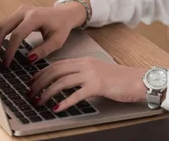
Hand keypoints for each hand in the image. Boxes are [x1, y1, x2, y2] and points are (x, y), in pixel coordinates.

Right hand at [0, 0, 87, 66]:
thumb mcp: (57, 40)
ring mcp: (19, 11)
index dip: (10, 50)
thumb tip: (28, 59)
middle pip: (3, 27)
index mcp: (35, 17)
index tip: (6, 63)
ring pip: (0, 25)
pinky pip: (3, 25)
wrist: (64, 14)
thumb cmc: (62, 27)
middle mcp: (24, 12)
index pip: (17, 34)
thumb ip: (43, 50)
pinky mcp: (17, 14)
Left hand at [27, 57, 147, 111]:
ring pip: (62, 81)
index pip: (57, 64)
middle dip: (39, 82)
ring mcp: (92, 74)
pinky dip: (64, 102)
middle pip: (55, 71)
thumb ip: (83, 75)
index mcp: (85, 60)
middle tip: (30, 92)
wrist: (138, 80)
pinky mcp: (98, 86)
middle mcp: (86, 64)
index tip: (32, 82)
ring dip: (47, 92)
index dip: (41, 73)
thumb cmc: (120, 79)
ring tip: (39, 101)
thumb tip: (65, 84)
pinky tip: (57, 108)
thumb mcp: (98, 72)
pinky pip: (76, 94)